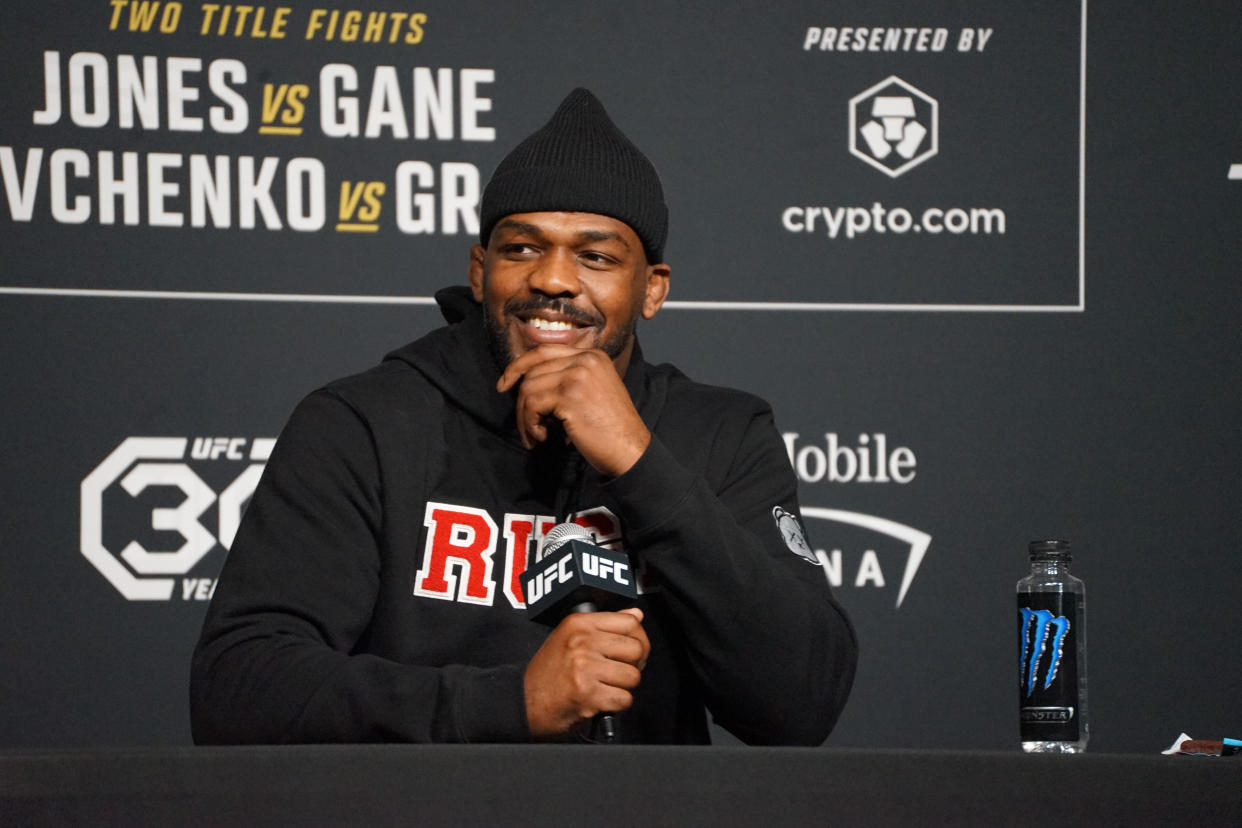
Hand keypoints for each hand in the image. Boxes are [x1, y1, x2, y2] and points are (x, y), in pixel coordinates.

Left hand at [497, 345, 650, 476]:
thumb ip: (568, 377)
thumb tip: (526, 380)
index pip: (543, 350)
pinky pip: (532, 406)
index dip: (518, 366)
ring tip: (535, 435)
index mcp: (592, 354)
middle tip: (524, 425)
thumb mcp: (593, 390)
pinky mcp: (569, 396)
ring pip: (528, 388)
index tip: (504, 384)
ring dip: (525, 417)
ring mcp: (577, 375)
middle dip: (521, 400)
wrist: (630, 449)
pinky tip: (542, 437)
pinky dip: (530, 424)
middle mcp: (585, 359)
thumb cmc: (610, 428)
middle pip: (532, 370)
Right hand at [523, 608, 648, 739]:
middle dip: (633, 666)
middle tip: (618, 673)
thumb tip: (635, 614)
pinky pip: (624, 699)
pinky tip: (600, 700)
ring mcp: (584, 666)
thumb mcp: (570, 638)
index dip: (639, 639)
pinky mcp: (587, 692)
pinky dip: (616, 705)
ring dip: (623, 688)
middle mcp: (581, 641)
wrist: (524, 703)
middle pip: (636, 649)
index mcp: (579, 624)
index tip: (633, 651)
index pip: (630, 622)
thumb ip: (605, 625)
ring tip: (605, 687)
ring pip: (633, 676)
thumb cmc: (547, 673)